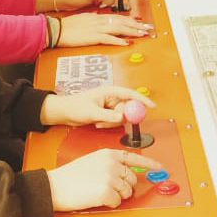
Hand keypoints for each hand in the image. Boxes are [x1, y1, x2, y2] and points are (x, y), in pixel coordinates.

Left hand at [40, 85, 154, 126]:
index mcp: (109, 91)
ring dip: (112, 122)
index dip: (142, 99)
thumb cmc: (74, 106)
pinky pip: (115, 121)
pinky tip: (98, 123)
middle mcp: (111, 97)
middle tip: (112, 120)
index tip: (152, 106)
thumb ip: (107, 116)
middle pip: (128, 107)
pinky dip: (108, 124)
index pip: (130, 93)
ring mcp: (110, 106)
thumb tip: (121, 118)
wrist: (65, 112)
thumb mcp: (91, 112)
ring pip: (121, 116)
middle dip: (122, 116)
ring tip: (98, 121)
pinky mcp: (107, 114)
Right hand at [46, 148, 162, 210]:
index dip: (149, 164)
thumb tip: (126, 174)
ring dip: (117, 196)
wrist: (57, 185)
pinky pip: (117, 202)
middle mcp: (112, 164)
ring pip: (127, 193)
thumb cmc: (72, 175)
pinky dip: (109, 203)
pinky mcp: (106, 192)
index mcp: (109, 153)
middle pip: (132, 180)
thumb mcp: (93, 161)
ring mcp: (110, 177)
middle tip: (109, 188)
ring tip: (100, 191)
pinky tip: (97, 197)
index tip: (160, 168)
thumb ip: (111, 164)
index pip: (134, 158)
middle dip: (124, 187)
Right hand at [57, 11, 151, 47]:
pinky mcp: (93, 37)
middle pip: (122, 22)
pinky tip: (126, 43)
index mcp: (98, 16)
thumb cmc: (69, 26)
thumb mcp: (85, 19)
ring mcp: (97, 28)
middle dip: (137, 25)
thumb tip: (104, 20)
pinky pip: (109, 39)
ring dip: (132, 31)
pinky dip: (118, 40)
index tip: (140, 22)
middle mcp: (100, 21)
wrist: (58, 29)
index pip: (118, 17)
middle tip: (147, 28)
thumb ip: (96, 19)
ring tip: (142, 34)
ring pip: (119, 28)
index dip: (131, 20)